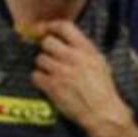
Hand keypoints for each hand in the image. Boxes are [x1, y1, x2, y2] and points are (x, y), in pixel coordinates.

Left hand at [32, 21, 131, 136]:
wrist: (101, 110)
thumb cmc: (102, 88)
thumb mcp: (99, 61)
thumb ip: (83, 50)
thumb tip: (67, 42)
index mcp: (86, 48)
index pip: (64, 27)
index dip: (50, 26)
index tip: (43, 29)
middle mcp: (72, 57)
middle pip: (47, 42)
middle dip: (45, 48)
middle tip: (49, 56)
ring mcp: (61, 71)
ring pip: (39, 59)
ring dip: (42, 65)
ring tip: (50, 73)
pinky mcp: (52, 86)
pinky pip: (35, 75)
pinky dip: (38, 79)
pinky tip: (46, 83)